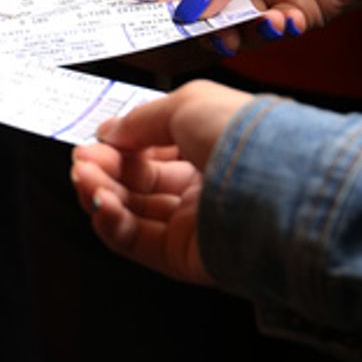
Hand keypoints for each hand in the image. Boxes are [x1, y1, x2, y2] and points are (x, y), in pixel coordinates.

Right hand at [70, 80, 251, 283]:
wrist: (279, 182)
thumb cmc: (242, 134)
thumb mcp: (186, 104)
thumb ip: (139, 120)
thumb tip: (107, 132)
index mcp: (209, 147)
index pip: (152, 151)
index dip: (120, 146)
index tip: (94, 140)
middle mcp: (202, 186)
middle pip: (136, 183)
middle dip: (104, 170)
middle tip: (82, 162)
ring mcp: (194, 223)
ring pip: (132, 213)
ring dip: (100, 195)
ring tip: (84, 179)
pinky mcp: (185, 257)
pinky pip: (137, 243)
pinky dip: (111, 224)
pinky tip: (100, 205)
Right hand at [147, 0, 361, 52]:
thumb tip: (190, 4)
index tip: (168, 14)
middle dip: (200, 17)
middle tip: (206, 31)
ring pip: (230, 20)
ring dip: (237, 29)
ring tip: (256, 24)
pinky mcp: (296, 8)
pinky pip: (267, 31)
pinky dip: (272, 32)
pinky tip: (287, 22)